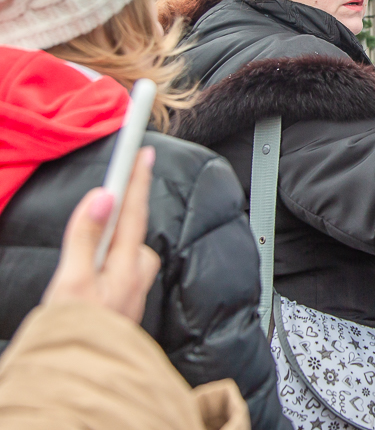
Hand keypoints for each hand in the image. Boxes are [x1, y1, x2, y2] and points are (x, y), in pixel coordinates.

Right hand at [42, 147, 161, 322]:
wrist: (81, 382)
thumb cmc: (77, 338)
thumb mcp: (72, 283)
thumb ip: (86, 238)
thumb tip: (102, 198)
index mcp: (124, 268)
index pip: (134, 213)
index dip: (137, 181)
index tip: (145, 152)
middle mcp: (134, 281)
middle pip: (134, 236)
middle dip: (126, 215)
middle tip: (117, 192)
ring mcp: (130, 298)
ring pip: (129, 259)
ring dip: (117, 246)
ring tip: (95, 241)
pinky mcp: (121, 312)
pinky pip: (121, 278)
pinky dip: (110, 268)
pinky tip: (93, 278)